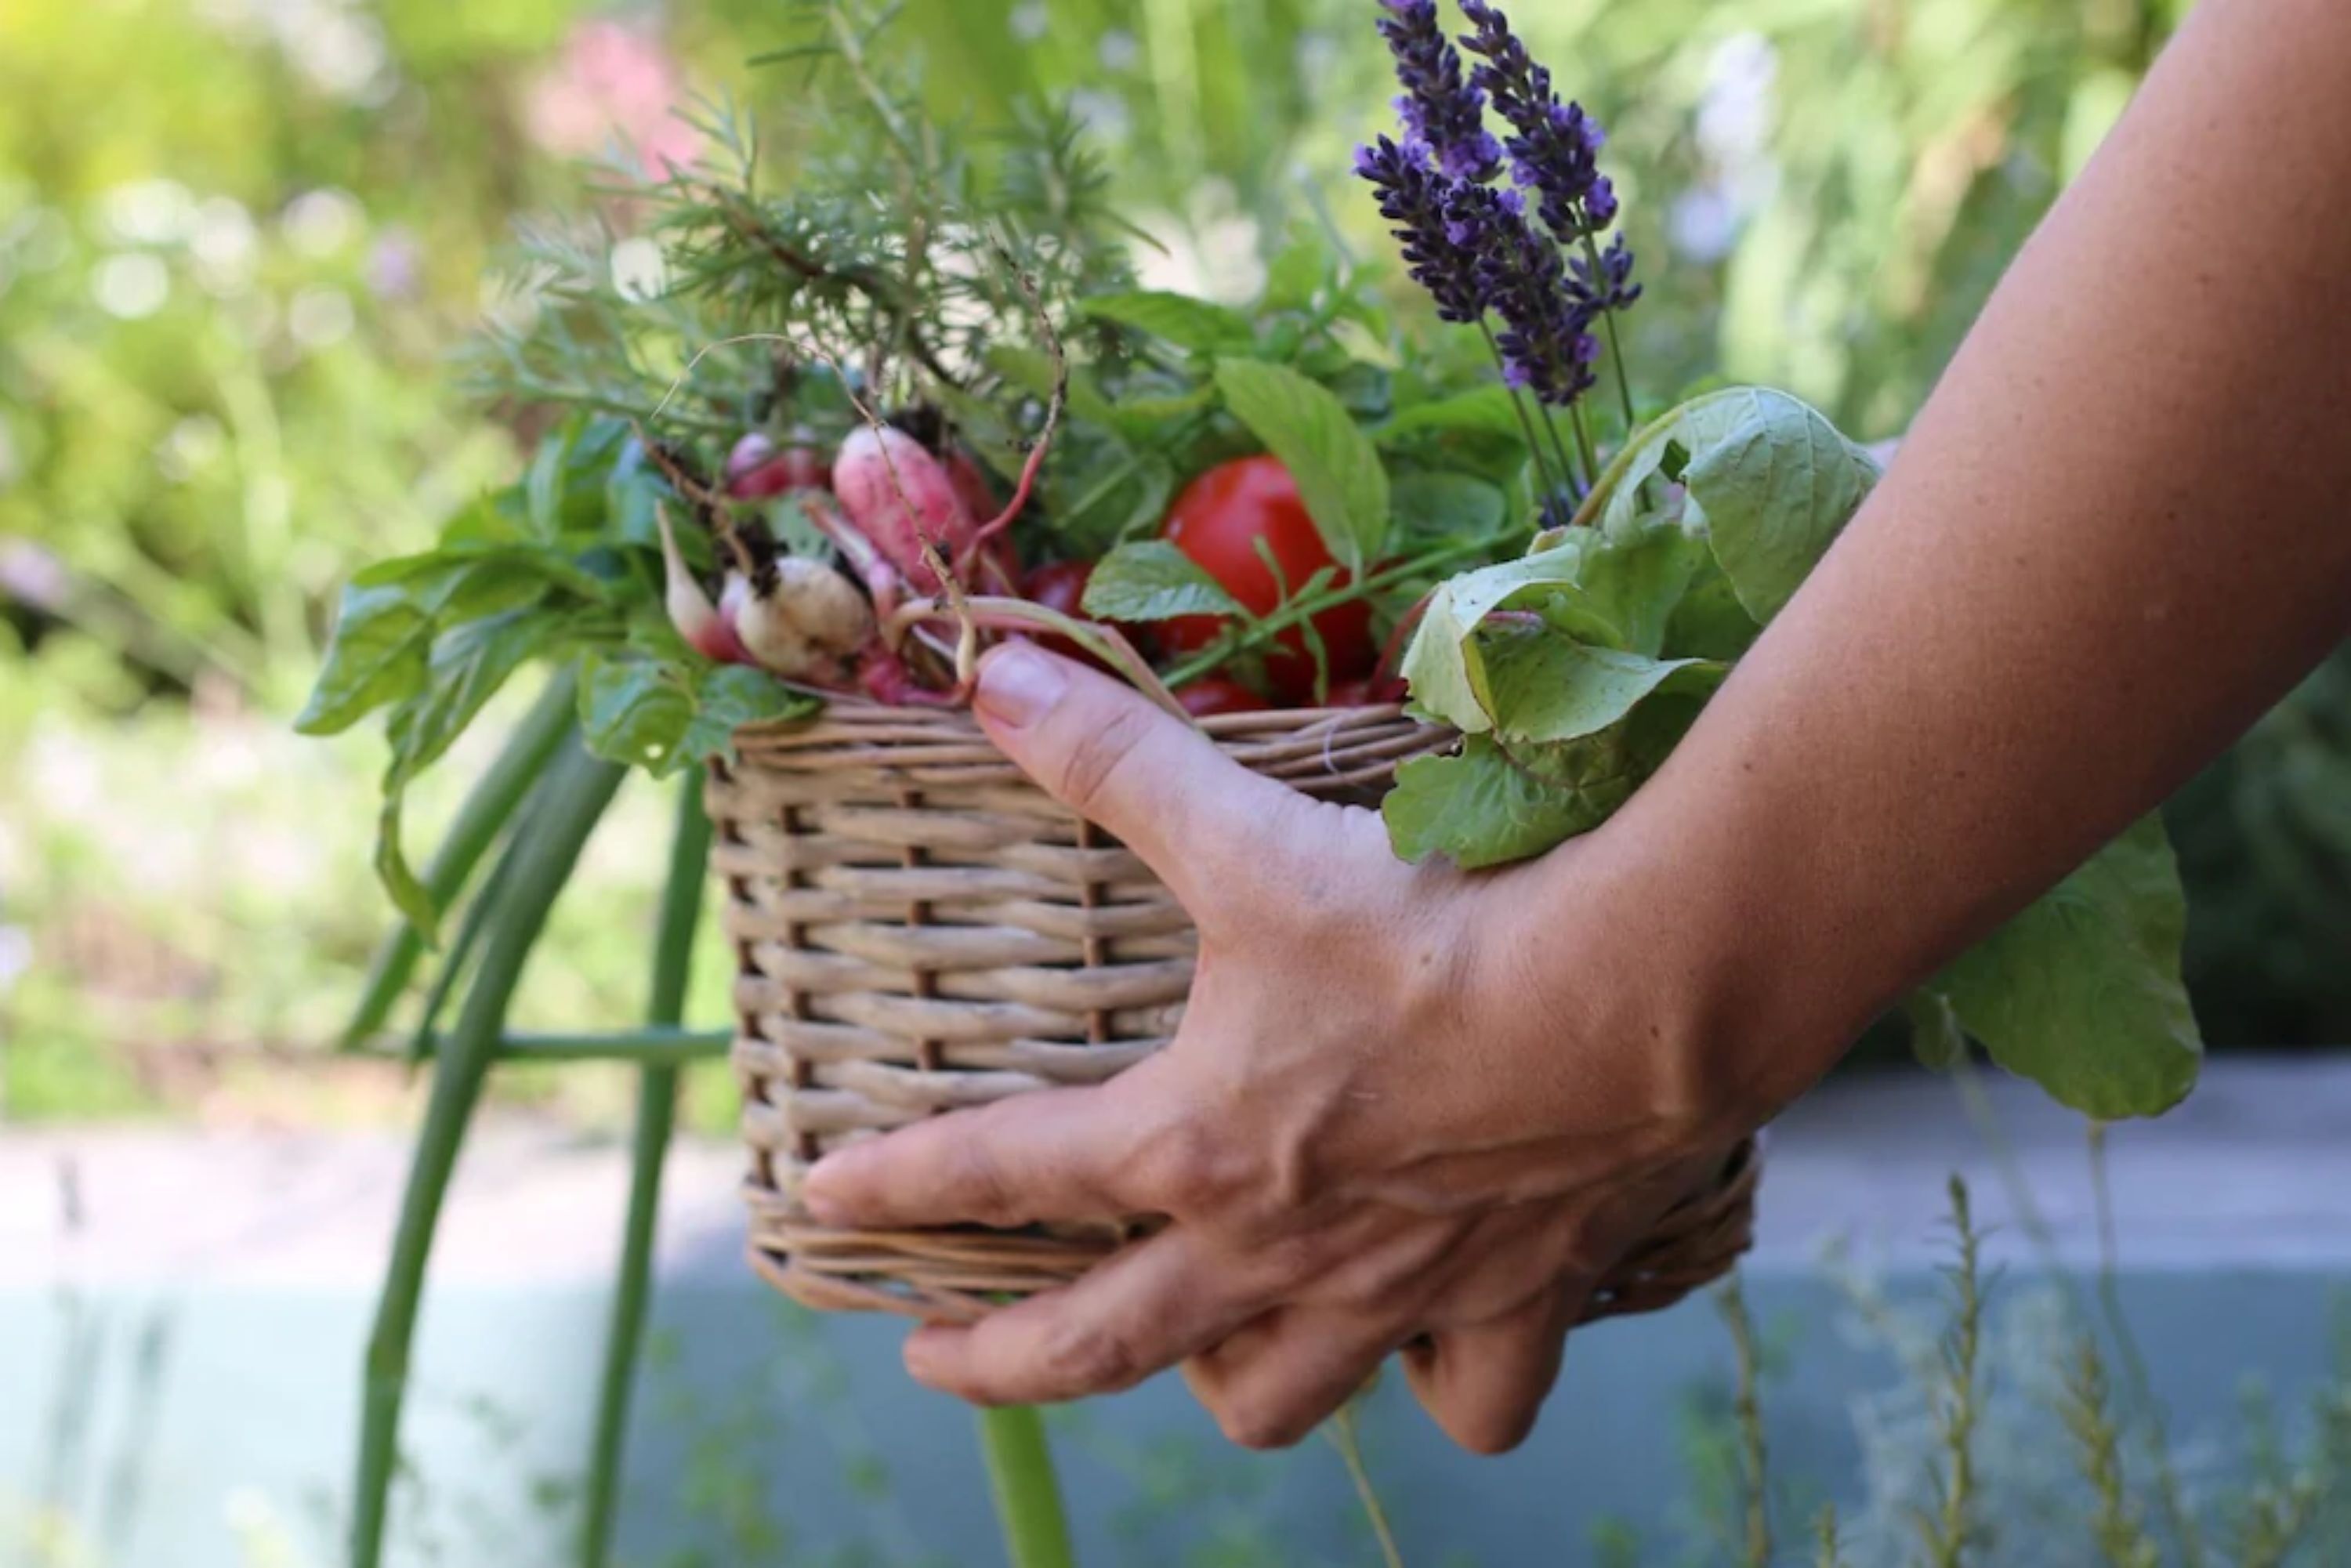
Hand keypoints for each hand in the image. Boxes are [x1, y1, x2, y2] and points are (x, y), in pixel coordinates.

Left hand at [802, 643, 1770, 1452]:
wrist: (1633, 1001)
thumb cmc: (1434, 925)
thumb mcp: (1249, 838)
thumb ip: (1114, 758)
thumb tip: (989, 674)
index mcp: (1191, 1144)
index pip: (1000, 1172)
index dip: (896, 1182)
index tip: (818, 1199)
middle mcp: (1270, 1248)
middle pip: (1099, 1348)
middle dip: (997, 1360)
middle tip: (932, 1357)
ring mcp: (1388, 1295)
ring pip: (1272, 1394)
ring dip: (1214, 1379)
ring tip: (1185, 1347)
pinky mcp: (1504, 1303)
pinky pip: (1469, 1401)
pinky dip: (1440, 1387)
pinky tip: (1424, 1350)